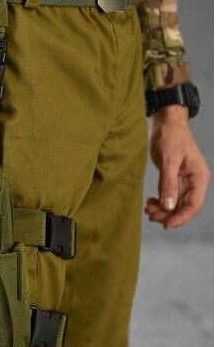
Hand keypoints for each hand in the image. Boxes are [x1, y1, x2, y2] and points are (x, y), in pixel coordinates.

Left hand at [144, 104, 209, 228]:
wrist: (166, 121)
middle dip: (168, 214)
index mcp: (199, 177)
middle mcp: (195, 181)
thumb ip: (168, 184)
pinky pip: (170, 196)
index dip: (180, 217)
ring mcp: (185, 180)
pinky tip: (150, 202)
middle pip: (185, 207)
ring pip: (176, 203)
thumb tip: (168, 206)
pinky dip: (161, 201)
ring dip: (163, 209)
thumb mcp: (168, 160)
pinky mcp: (175, 178)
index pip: (193, 205)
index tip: (165, 225)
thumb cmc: (170, 136)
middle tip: (150, 215)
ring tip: (147, 209)